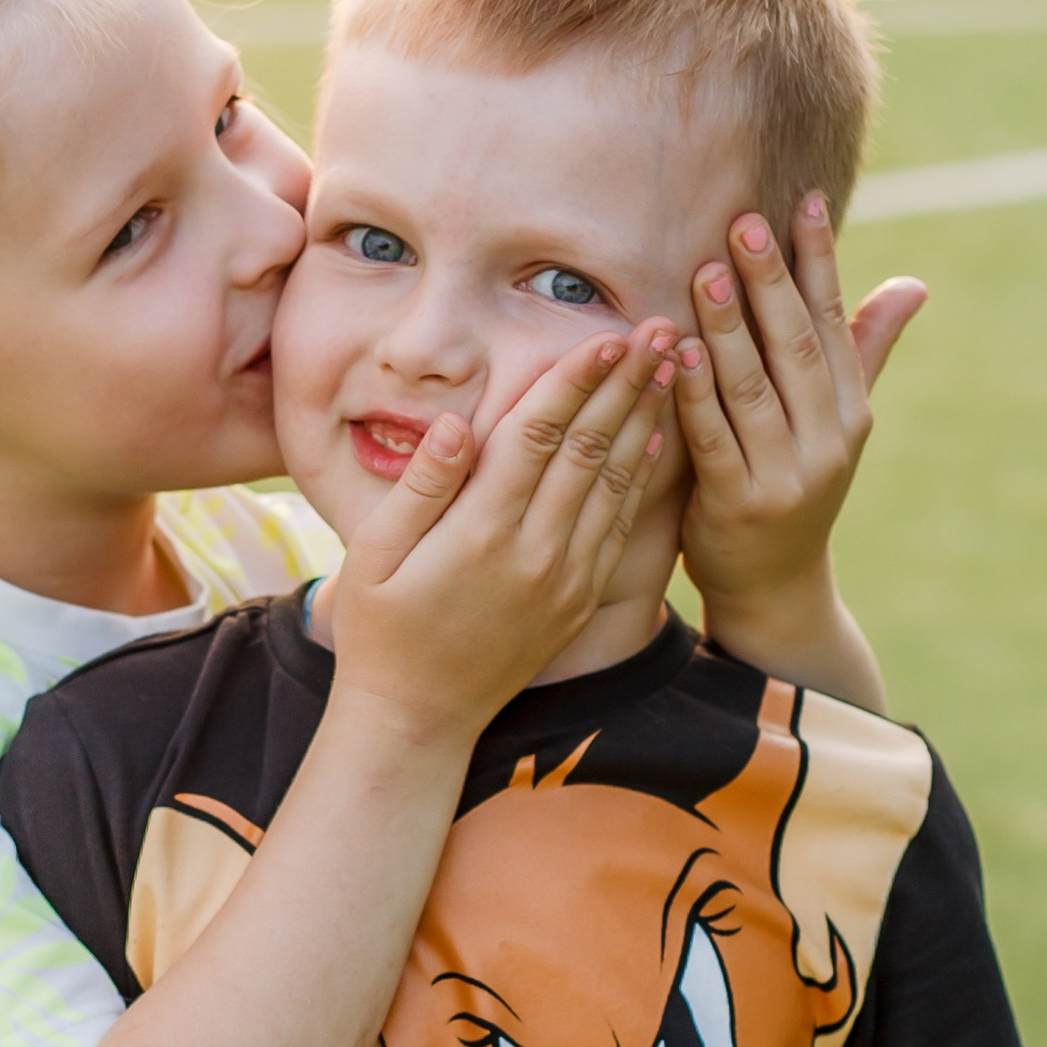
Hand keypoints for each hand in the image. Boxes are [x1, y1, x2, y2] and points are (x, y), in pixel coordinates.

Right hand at [324, 325, 674, 740]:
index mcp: (480, 532)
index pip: (539, 436)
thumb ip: (421, 488)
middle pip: (591, 448)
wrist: (419, 718)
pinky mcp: (579, 599)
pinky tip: (656, 437)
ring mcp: (565, 578)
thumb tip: (456, 423)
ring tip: (671, 366)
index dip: (575, 381)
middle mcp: (534, 552)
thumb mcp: (375, 557)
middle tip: (661, 328)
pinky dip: (642, 476)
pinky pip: (620, 526)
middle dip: (627, 383)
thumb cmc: (382, 630)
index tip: (607, 336)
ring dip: (645, 418)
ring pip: (616, 483)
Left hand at [675, 197, 922, 623]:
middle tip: (743, 222)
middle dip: (770, 281)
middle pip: (797, 348)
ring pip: (754, 389)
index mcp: (851, 411)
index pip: (833, 321)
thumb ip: (864, 350)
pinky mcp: (740, 506)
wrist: (774, 585)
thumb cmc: (794, 484)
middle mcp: (829, 441)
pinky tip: (678, 350)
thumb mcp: (836, 421)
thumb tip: (913, 284)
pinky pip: (714, 439)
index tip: (803, 202)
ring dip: (728, 327)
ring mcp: (787, 476)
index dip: (819, 261)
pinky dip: (697, 394)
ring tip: (705, 270)